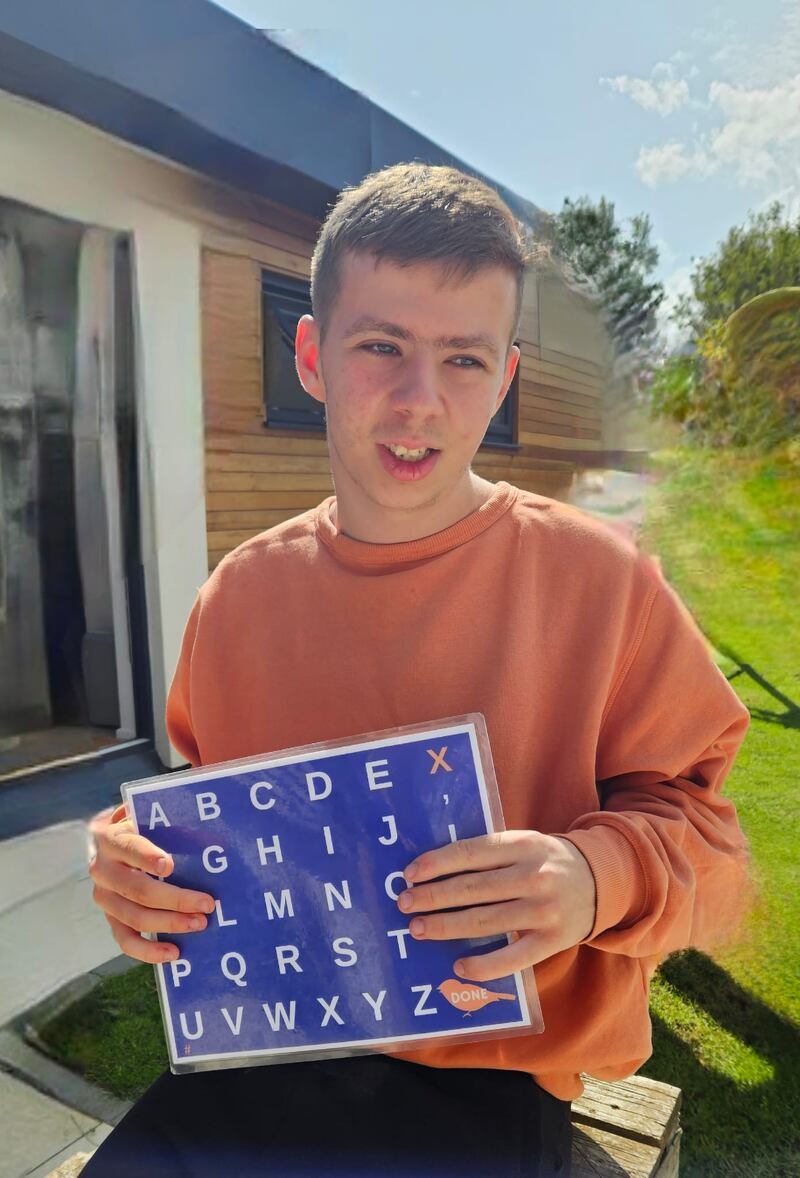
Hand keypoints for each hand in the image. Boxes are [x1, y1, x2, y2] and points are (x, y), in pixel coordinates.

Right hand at [88, 804, 215, 963]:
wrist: (116, 843)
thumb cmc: (146, 826)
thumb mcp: (151, 815)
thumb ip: (170, 816)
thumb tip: (210, 821)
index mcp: (113, 838)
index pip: (130, 847)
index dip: (147, 857)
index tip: (170, 865)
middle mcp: (102, 869)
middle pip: (138, 889)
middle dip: (175, 898)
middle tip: (207, 903)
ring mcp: (104, 898)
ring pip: (133, 917)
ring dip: (169, 924)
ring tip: (200, 924)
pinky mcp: (110, 918)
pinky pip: (124, 940)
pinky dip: (148, 951)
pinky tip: (173, 953)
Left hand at [397, 831, 596, 981]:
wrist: (602, 881)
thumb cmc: (546, 861)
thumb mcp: (524, 843)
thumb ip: (489, 853)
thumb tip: (434, 869)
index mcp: (523, 845)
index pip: (472, 852)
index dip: (437, 863)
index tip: (409, 874)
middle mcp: (533, 876)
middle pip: (472, 888)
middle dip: (433, 897)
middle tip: (405, 904)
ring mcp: (544, 910)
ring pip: (485, 921)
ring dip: (447, 926)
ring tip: (419, 929)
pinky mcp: (552, 941)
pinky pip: (512, 958)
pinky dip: (484, 965)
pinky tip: (458, 967)